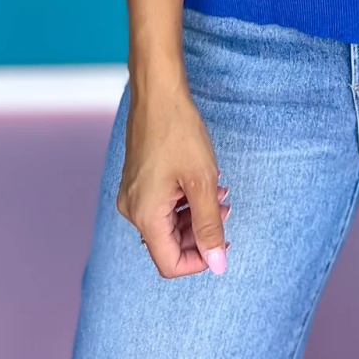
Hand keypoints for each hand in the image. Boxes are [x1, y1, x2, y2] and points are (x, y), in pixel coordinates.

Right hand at [116, 81, 230, 277]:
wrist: (158, 93)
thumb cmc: (179, 133)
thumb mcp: (202, 182)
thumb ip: (210, 226)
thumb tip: (218, 264)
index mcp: (144, 215)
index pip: (170, 264)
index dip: (200, 261)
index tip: (223, 242)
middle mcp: (133, 209)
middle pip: (169, 244)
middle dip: (201, 233)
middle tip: (226, 208)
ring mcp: (134, 194)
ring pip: (168, 224)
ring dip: (196, 216)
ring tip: (220, 193)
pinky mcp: (138, 181)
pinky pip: (162, 206)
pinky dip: (185, 202)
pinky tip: (205, 184)